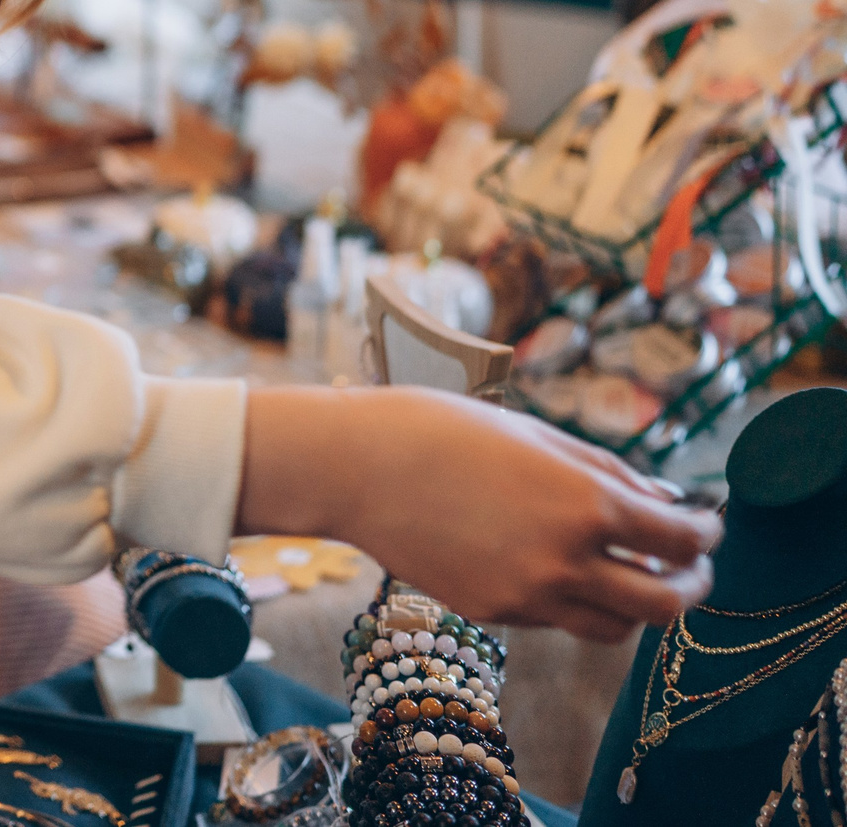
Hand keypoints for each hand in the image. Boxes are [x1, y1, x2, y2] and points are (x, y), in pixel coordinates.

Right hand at [239, 386, 719, 643]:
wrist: (352, 467)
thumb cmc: (438, 429)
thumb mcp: (533, 434)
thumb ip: (605, 472)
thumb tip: (664, 503)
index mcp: (584, 504)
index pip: (681, 540)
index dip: (706, 534)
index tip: (705, 523)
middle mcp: (566, 560)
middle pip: (666, 605)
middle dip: (692, 586)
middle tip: (689, 566)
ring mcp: (528, 594)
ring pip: (617, 628)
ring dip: (637, 605)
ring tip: (627, 573)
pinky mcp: (493, 612)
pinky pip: (558, 619)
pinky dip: (575, 600)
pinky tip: (556, 565)